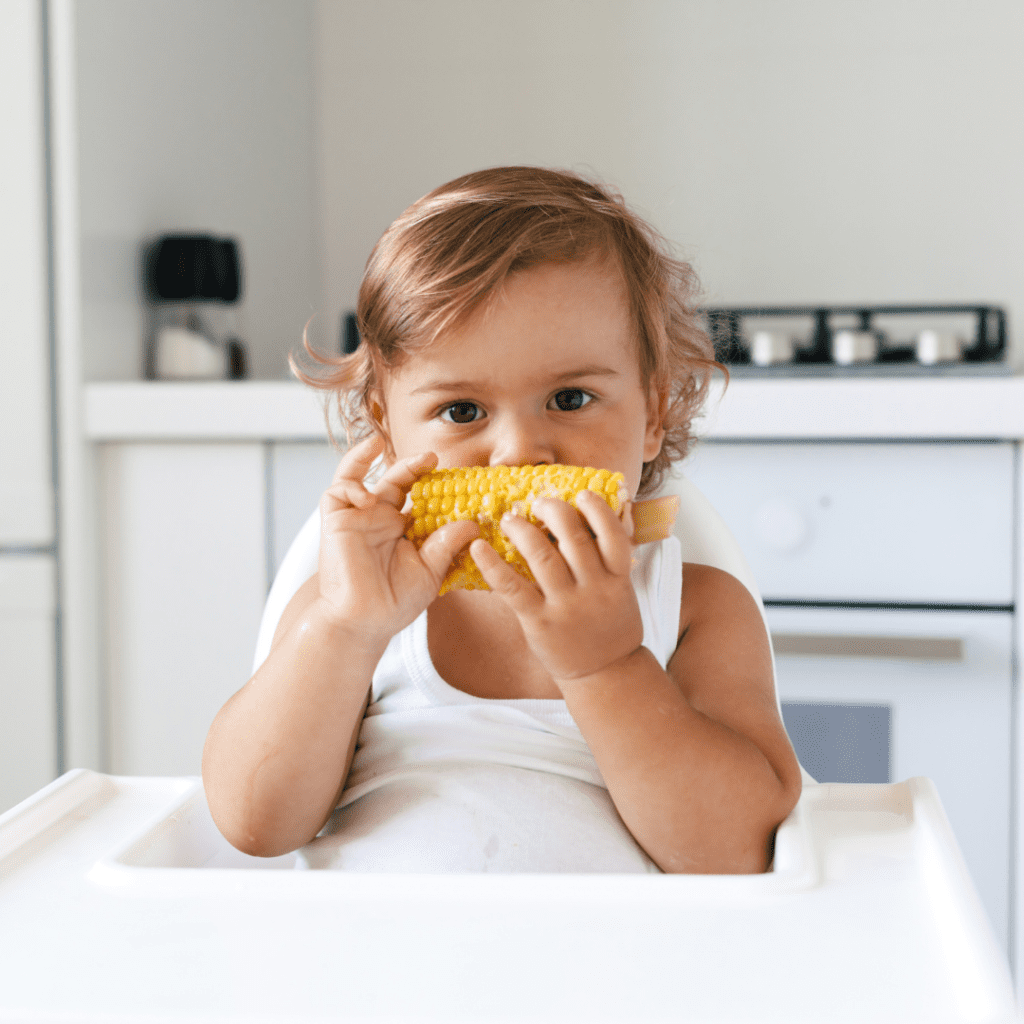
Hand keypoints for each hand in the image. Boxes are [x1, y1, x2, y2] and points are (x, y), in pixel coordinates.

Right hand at [316, 435, 479, 645]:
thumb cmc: (393, 603)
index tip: (454, 475)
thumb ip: (447, 545)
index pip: (416, 495)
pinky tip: (367, 497)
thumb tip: (472, 524)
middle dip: (410, 465)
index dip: (431, 481)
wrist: (363, 623)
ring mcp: (356, 518)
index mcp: (401, 528)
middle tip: (431, 457)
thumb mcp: (429, 571)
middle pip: (393, 480)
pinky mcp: (335, 522)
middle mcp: (378, 518)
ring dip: (364, 457)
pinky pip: (338, 492)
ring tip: (378, 445)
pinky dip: (351, 485)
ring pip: (355, 476)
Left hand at [470, 490, 643, 684]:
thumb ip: (607, 559)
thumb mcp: (620, 590)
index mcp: (617, 578)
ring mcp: (566, 606)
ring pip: (542, 556)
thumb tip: (592, 517)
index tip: (582, 494)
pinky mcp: (539, 621)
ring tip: (509, 518)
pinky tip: (478, 547)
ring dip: (522, 529)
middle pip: (574, 537)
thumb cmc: (608, 624)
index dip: (597, 510)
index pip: (613, 534)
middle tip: (538, 501)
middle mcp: (594, 589)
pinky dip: (492, 564)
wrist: (604, 673)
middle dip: (553, 510)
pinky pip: (512, 587)